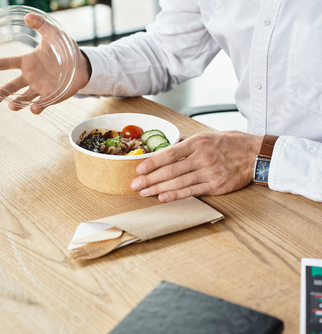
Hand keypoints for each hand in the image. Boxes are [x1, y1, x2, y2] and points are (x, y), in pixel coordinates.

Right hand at [0, 13, 91, 113]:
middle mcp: (30, 77)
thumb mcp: (53, 34)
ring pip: (24, 98)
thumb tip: (28, 16)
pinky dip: (37, 107)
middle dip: (1, 93)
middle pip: (12, 86)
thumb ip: (41, 25)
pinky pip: (42, 104)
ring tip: (11, 106)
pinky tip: (34, 108)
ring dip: (17, 103)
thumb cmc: (64, 49)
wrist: (81, 64)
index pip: (7, 63)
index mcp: (27, 62)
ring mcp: (40, 88)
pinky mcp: (51, 97)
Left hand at [130, 131, 262, 201]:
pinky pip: (191, 192)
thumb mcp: (209, 135)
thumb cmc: (232, 143)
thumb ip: (188, 142)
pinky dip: (175, 196)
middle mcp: (202, 157)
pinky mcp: (216, 186)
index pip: (169, 153)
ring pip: (178, 183)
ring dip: (158, 189)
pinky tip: (162, 198)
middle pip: (170, 170)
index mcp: (198, 143)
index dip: (152, 163)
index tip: (138, 169)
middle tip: (134, 185)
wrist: (257, 155)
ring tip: (143, 193)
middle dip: (149, 179)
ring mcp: (209, 173)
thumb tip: (168, 145)